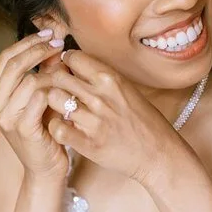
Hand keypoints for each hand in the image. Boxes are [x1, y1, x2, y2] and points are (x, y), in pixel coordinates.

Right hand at [0, 31, 69, 180]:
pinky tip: (66, 89)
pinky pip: (38, 98)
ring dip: (50, 71)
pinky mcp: (22, 129)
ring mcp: (5, 118)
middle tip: (59, 43)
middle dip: (38, 49)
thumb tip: (54, 42)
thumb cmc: (46, 130)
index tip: (50, 34)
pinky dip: (54, 90)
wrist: (46, 168)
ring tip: (67, 69)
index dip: (28, 42)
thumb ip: (44, 71)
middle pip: (14, 64)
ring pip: (28, 80)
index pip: (6, 58)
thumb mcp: (42, 96)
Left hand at [45, 48, 180, 184]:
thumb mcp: (128, 90)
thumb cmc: (144, 122)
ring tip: (62, 110)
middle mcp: (100, 96)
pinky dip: (56, 127)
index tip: (67, 72)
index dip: (66, 64)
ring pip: (53, 99)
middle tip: (61, 92)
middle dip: (55, 83)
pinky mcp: (88, 143)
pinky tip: (65, 128)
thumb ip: (103, 78)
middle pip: (58, 77)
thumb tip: (79, 64)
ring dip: (54, 104)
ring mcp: (93, 120)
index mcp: (111, 79)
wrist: (158, 154)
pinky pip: (57, 128)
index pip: (73, 57)